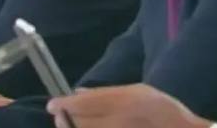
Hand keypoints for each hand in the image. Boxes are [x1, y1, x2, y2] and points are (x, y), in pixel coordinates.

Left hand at [46, 84, 212, 127]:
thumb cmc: (163, 110)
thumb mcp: (137, 92)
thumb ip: (108, 94)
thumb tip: (77, 94)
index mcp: (127, 100)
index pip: (87, 102)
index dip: (65, 105)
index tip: (53, 105)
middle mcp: (122, 119)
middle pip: (81, 122)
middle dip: (66, 120)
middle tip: (60, 117)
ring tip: (69, 125)